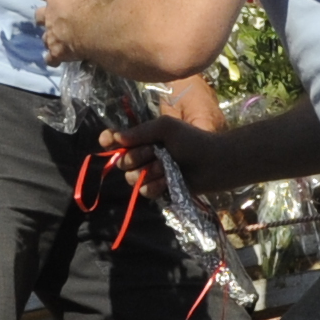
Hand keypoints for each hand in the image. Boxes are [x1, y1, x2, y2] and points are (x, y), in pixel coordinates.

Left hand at [33, 0, 121, 64]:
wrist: (97, 27)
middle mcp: (50, 16)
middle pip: (38, 16)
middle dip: (42, 16)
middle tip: (48, 17)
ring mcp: (53, 36)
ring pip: (44, 37)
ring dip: (48, 37)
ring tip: (54, 40)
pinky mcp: (59, 52)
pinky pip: (51, 58)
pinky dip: (53, 58)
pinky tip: (56, 60)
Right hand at [103, 113, 227, 199]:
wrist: (213, 163)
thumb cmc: (192, 140)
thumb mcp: (166, 128)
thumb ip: (140, 132)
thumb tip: (115, 137)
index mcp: (144, 138)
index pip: (118, 140)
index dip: (109, 140)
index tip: (107, 141)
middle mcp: (144, 156)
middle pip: (123, 162)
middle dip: (137, 158)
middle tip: (155, 153)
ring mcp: (151, 174)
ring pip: (132, 179)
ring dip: (149, 173)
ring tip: (166, 168)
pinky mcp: (159, 190)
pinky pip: (145, 192)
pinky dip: (155, 186)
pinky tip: (167, 182)